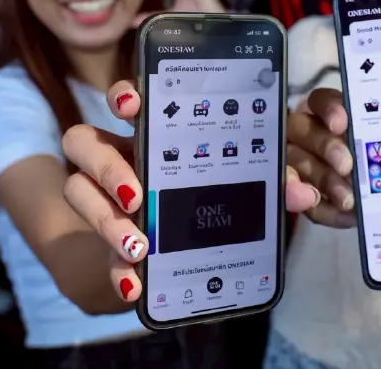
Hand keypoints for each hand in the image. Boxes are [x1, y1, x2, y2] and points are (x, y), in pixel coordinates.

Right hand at [62, 82, 320, 303]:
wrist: (188, 250)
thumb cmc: (216, 195)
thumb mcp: (246, 183)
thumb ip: (271, 181)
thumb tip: (301, 193)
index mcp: (152, 132)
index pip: (126, 99)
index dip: (122, 95)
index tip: (132, 105)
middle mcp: (119, 157)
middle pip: (83, 143)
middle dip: (107, 167)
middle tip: (137, 196)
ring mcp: (105, 198)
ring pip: (78, 192)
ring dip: (105, 221)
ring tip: (140, 246)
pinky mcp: (106, 242)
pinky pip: (96, 252)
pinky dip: (115, 270)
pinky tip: (134, 285)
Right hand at [288, 88, 380, 227]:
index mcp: (350, 114)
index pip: (326, 99)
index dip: (330, 108)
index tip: (346, 123)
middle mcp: (320, 133)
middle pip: (305, 129)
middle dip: (327, 148)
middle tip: (350, 168)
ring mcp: (306, 162)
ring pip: (297, 162)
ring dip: (320, 180)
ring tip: (348, 200)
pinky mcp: (302, 192)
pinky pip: (298, 198)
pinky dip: (310, 204)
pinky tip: (328, 212)